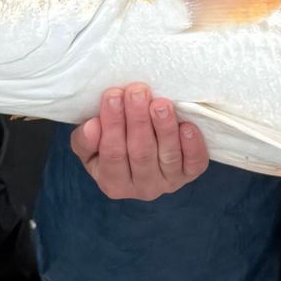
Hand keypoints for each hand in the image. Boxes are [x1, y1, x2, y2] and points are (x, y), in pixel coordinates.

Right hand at [72, 84, 209, 200]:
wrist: (141, 151)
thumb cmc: (113, 143)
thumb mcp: (90, 146)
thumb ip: (85, 140)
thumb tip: (91, 126)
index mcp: (112, 183)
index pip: (112, 153)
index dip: (112, 124)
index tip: (113, 95)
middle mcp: (142, 189)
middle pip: (140, 153)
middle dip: (138, 120)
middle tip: (137, 92)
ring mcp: (168, 183)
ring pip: (168, 156)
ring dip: (164, 128)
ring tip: (160, 104)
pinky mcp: (190, 174)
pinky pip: (195, 163)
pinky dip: (192, 145)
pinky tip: (187, 126)